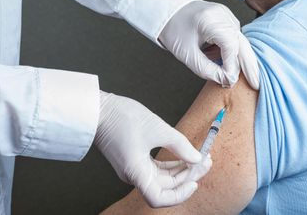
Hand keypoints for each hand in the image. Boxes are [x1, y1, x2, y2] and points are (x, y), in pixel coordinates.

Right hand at [94, 92, 211, 207]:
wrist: (100, 108)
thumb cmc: (122, 117)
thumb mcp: (158, 129)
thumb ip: (180, 145)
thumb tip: (197, 158)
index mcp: (136, 172)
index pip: (158, 198)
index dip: (179, 194)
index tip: (195, 182)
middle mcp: (134, 175)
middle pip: (165, 187)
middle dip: (188, 176)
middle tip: (206, 161)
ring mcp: (133, 168)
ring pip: (162, 178)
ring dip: (181, 170)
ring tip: (200, 157)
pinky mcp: (134, 160)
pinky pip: (156, 169)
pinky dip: (171, 164)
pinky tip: (185, 156)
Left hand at [159, 0, 258, 89]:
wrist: (169, 11)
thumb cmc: (175, 30)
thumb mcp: (187, 54)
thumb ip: (207, 69)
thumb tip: (227, 80)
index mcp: (210, 20)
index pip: (230, 46)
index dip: (232, 65)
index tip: (230, 81)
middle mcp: (223, 15)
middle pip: (242, 43)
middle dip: (250, 65)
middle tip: (256, 85)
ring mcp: (227, 16)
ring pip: (241, 42)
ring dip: (243, 60)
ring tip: (248, 79)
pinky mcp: (228, 20)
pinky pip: (236, 38)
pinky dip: (236, 53)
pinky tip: (234, 66)